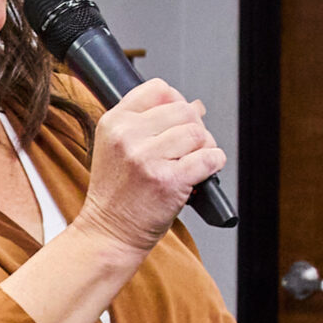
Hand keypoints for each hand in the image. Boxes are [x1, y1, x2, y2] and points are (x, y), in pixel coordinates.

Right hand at [72, 78, 225, 255]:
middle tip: (184, 150)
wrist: (109, 233)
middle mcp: (128, 136)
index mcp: (114, 122)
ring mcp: (147, 158)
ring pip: (199, 134)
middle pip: (184, 110)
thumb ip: (150, 122)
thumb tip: (196, 105)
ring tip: (189, 164)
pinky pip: (210, 158)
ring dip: (204, 148)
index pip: (159, 89)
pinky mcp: (169, 180)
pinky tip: (200, 174)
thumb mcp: (116, 147)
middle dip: (193, 129)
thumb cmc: (116, 194)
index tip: (175, 121)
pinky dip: (213, 165)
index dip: (175, 102)